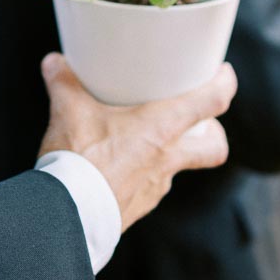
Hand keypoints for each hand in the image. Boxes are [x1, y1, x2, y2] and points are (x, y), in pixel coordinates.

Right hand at [38, 54, 233, 230]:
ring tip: (146, 137)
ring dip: (171, 152)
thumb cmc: (78, 161)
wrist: (67, 217)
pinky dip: (144, 173)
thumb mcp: (68, 112)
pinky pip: (152, 185)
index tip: (222, 73)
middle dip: (213, 132)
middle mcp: (168, 158)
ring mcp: (156, 186)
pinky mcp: (140, 204)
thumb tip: (54, 62)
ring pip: (180, 166)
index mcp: (162, 128)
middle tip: (198, 118)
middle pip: (214, 146)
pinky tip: (121, 165)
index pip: (213, 102)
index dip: (225, 83)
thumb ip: (63, 82)